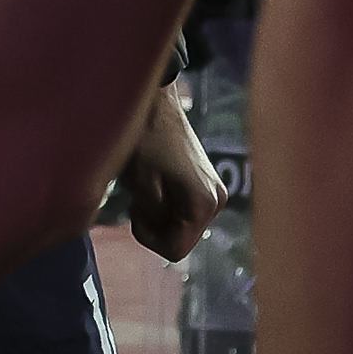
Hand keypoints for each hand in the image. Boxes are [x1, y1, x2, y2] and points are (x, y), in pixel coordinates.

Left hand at [107, 84, 228, 261]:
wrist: (155, 103)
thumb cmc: (144, 141)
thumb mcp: (141, 186)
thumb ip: (155, 218)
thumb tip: (163, 234)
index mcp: (203, 204)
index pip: (175, 250)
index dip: (148, 238)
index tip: (135, 211)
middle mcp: (217, 201)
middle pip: (181, 240)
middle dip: (155, 227)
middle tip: (138, 199)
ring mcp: (214, 192)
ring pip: (181, 226)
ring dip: (159, 216)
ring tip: (145, 188)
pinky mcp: (206, 183)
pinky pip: (183, 210)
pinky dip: (165, 205)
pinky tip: (154, 183)